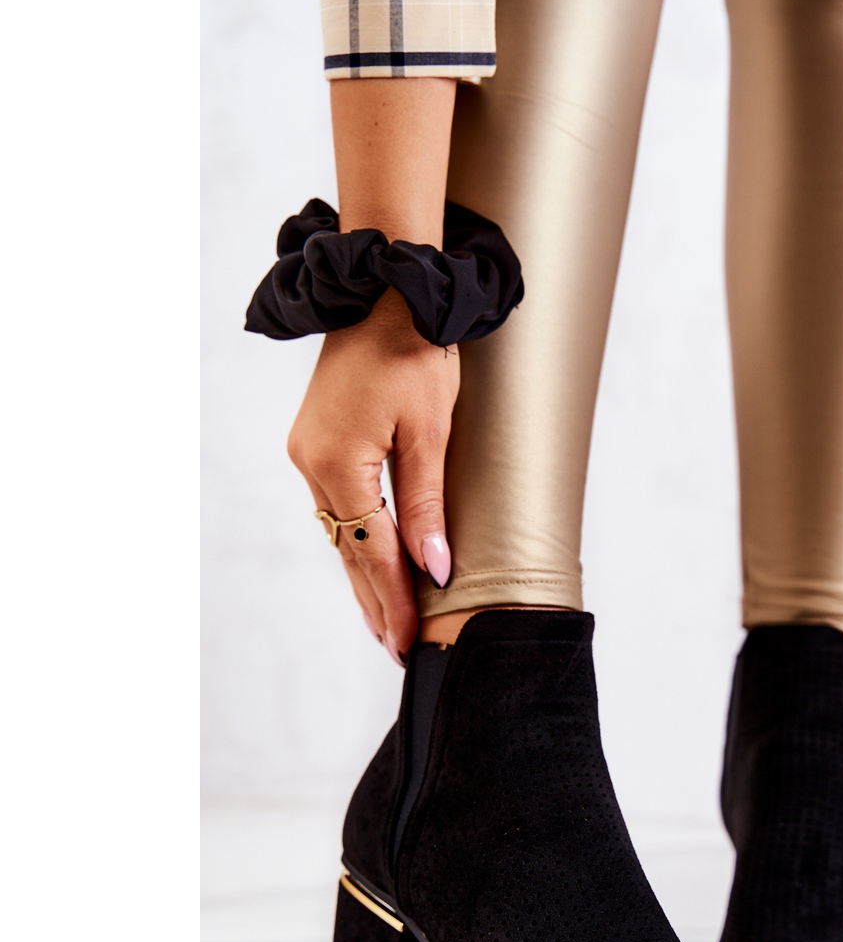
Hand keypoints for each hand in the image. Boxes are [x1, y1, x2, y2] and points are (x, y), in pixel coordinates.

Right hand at [288, 290, 458, 662]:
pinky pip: (337, 507)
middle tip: (397, 648)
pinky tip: (370, 564)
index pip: (372, 551)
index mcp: (338, 463)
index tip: (408, 641)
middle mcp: (312, 464)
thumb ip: (426, 506)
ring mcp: (308, 453)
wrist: (385, 293)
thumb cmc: (416, 354)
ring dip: (365, 576)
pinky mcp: (315, 443)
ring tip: (385, 622)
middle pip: (349, 550)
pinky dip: (357, 541)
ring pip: (341, 532)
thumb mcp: (430, 433)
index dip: (394, 599)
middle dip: (376, 601)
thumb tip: (433, 568)